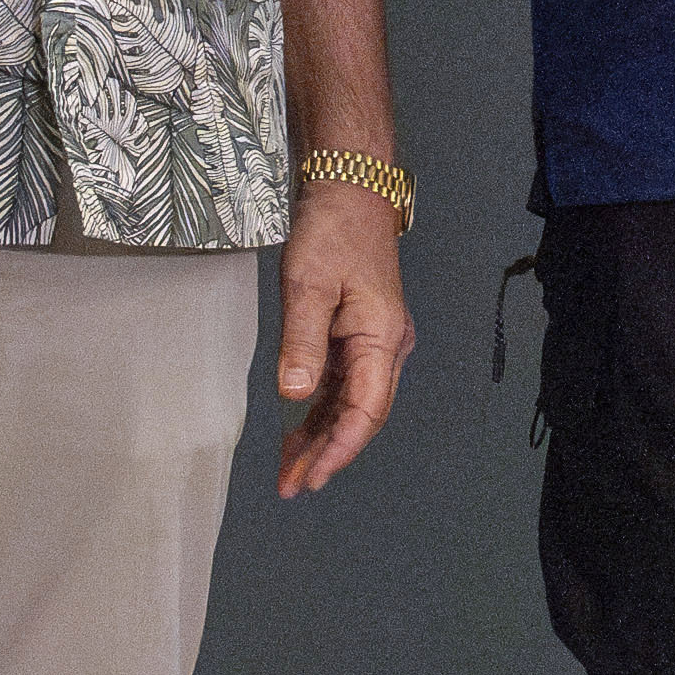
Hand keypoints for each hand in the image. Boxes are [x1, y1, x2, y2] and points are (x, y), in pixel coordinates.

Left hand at [270, 179, 412, 495]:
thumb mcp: (309, 284)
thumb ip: (302, 342)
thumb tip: (293, 395)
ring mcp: (373, 341)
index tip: (310, 477)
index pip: (366, 411)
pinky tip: (298, 427)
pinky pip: (342, 383)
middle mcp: (386, 347)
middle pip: (360, 415)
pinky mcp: (358, 332)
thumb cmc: (332, 230)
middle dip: (326, 453)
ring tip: (288, 468)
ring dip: (321, 435)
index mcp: (381, 339)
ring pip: (349, 403)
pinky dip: (320, 410)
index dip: (339, 449)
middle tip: (290, 485)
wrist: (350, 189)